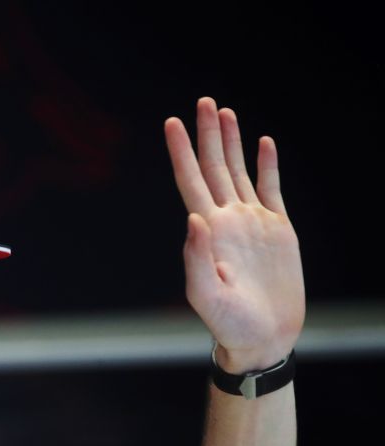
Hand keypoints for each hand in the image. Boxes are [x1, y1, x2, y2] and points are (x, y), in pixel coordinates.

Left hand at [165, 97, 304, 372]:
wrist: (263, 338)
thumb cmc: (228, 323)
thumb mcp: (204, 296)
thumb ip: (195, 258)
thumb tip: (194, 218)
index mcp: (207, 231)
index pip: (188, 180)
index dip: (180, 151)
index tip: (171, 122)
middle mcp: (227, 220)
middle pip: (213, 167)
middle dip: (207, 134)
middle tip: (202, 101)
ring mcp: (252, 222)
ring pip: (238, 171)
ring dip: (231, 142)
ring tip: (224, 112)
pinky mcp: (279, 230)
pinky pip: (271, 189)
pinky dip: (267, 165)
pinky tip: (263, 144)